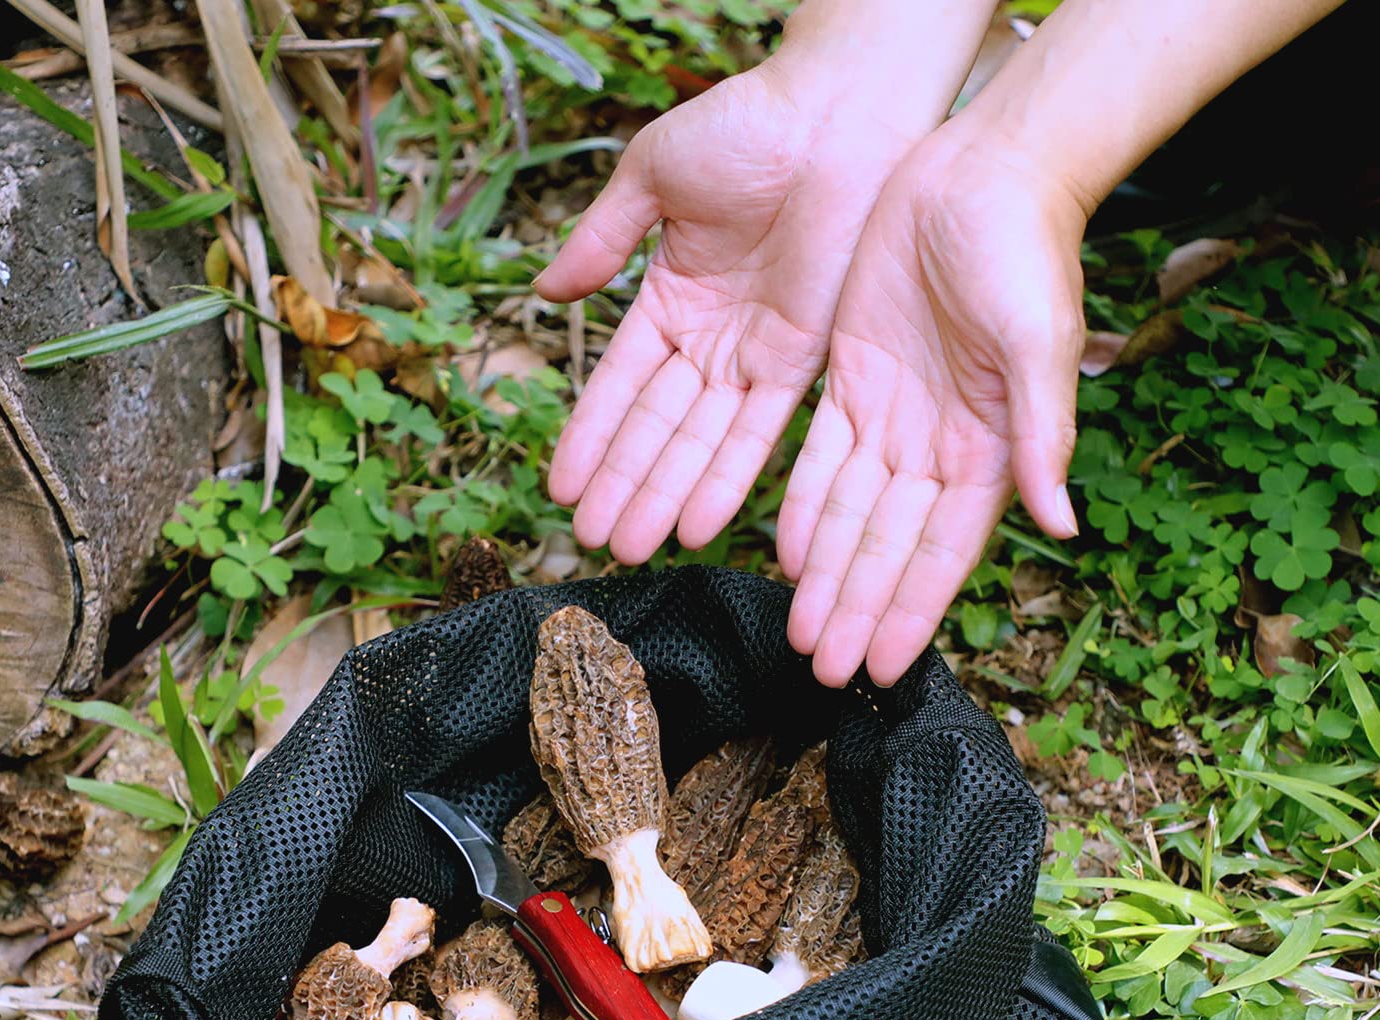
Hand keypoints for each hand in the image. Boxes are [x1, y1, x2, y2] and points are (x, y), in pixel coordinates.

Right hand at [535, 59, 919, 564]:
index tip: (561, 488)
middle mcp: (711, 340)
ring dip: (664, 497)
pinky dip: (728, 480)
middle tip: (592, 541)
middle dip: (622, 486)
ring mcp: (756, 356)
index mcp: (670, 298)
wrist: (836, 111)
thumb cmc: (746, 124)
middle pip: (656, 429)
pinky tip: (696, 524)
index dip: (591, 437)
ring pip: (699, 443)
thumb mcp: (652, 177)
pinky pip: (760, 434)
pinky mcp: (803, 362)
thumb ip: (601, 240)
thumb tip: (543, 292)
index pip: (619, 384)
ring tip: (630, 548)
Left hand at [777, 142, 1088, 688]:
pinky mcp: (852, 385)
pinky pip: (819, 463)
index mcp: (989, 453)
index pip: (943, 553)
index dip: (911, 611)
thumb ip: (1043, 440)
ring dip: (826, 577)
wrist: (980, 171)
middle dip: (857, 611)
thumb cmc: (1027, 253)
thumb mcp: (1040, 347)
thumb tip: (1063, 526)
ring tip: (801, 633)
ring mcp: (893, 422)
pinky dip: (803, 510)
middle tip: (823, 670)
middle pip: (888, 550)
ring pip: (850, 518)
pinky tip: (783, 555)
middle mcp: (938, 450)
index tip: (882, 666)